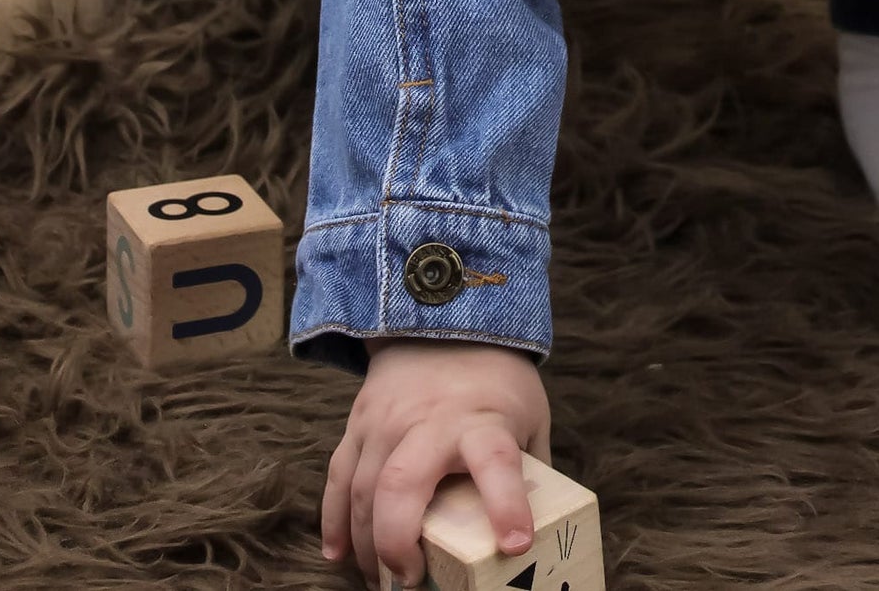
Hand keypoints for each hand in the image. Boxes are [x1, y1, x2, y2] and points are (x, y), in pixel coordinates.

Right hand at [322, 338, 551, 588]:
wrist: (443, 315)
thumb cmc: (495, 377)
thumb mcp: (529, 413)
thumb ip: (530, 466)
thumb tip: (545, 526)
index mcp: (482, 420)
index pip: (497, 463)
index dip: (506, 504)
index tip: (514, 545)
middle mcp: (429, 421)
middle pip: (402, 485)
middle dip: (398, 543)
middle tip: (411, 582)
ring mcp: (387, 421)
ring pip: (363, 491)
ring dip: (367, 547)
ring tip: (382, 581)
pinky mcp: (359, 422)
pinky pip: (338, 477)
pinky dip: (333, 521)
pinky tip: (338, 555)